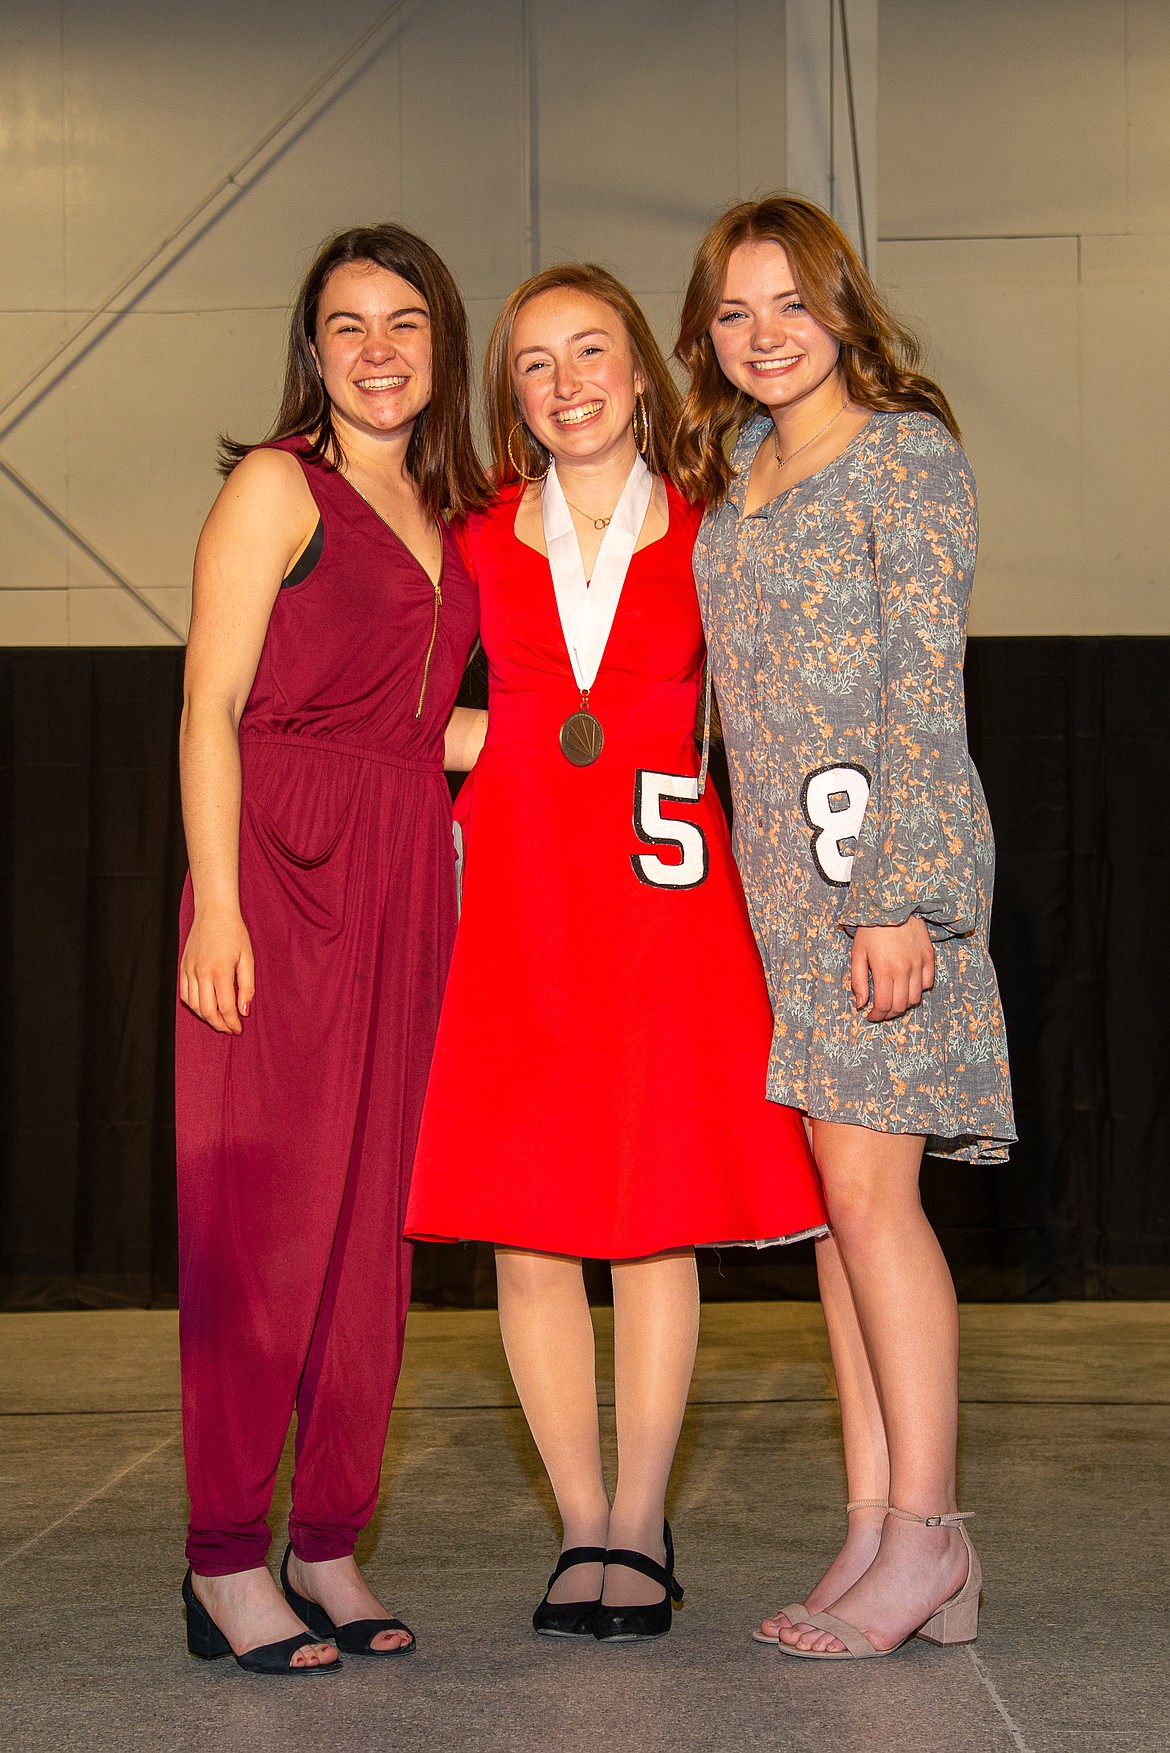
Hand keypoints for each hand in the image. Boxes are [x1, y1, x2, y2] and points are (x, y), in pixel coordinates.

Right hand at [180, 902, 254, 1033]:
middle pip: (207, 1011)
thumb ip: (247, 987)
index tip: (239, 1029)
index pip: (226, 1007)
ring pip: (193, 1005)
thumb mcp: (248, 958)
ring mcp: (189, 970)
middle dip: (219, 1024)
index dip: (233, 1022)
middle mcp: (201, 972)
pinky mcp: (183, 967)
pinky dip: (194, 1006)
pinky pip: (185, 994)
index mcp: (220, 970)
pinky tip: (204, 1007)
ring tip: (219, 1020)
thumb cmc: (235, 933)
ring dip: (206, 1018)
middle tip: (229, 1028)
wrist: (214, 912)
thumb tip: (244, 1011)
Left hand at [849, 918, 934, 1021]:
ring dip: (904, 1003)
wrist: (893, 905)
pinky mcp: (929, 957)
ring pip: (915, 997)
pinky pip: (928, 982)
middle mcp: (905, 970)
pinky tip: (908, 985)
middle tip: (881, 1011)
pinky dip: (919, 989)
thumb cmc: (871, 929)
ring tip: (894, 999)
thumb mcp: (858, 953)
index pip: (884, 1005)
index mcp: (885, 970)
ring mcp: (919, 964)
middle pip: (901, 1005)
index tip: (871, 1016)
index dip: (877, 1015)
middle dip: (889, 1013)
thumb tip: (861, 1004)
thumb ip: (858, 981)